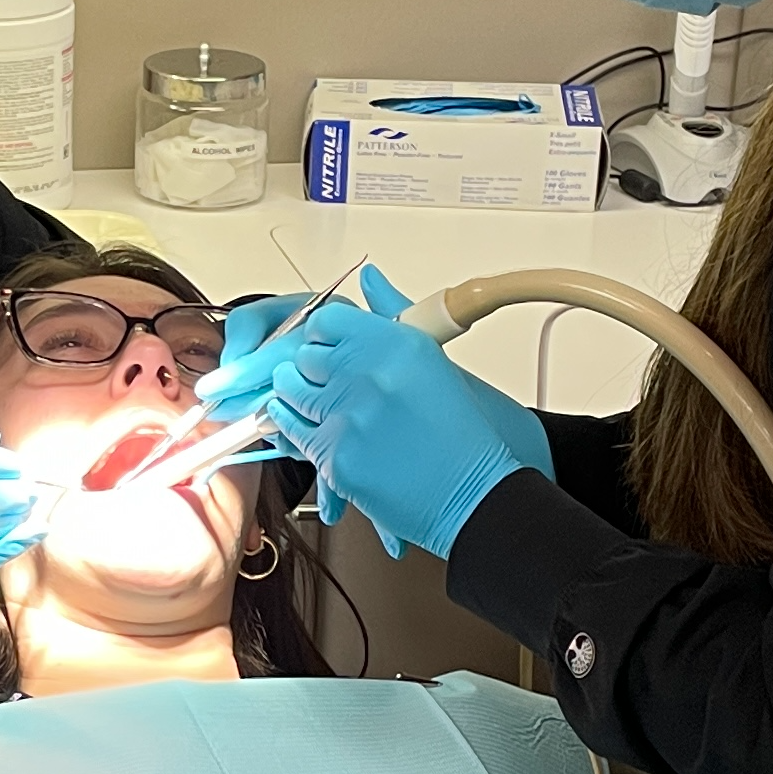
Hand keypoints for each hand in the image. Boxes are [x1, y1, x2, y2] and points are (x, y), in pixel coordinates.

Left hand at [198, 267, 551, 559]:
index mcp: (400, 345)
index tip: (329, 343)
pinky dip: (297, 430)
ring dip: (297, 394)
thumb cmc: (469, 436)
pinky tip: (311, 428)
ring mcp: (350, 418)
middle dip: (311, 366)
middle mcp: (372, 375)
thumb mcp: (437, 364)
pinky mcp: (336, 459)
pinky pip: (295, 434)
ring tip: (312, 401)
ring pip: (292, 391)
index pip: (331, 320)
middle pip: (307, 356)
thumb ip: (397, 316)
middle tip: (323, 377)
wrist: (480, 497)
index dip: (325, 333)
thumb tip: (370, 277)